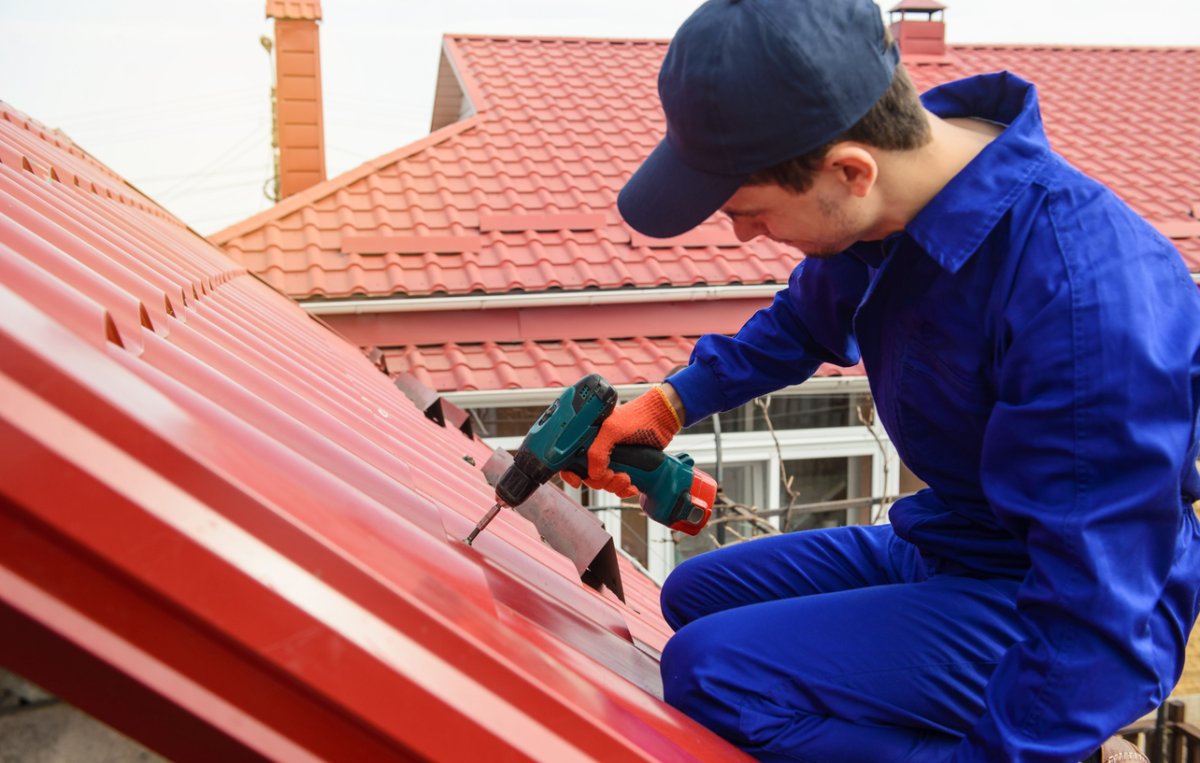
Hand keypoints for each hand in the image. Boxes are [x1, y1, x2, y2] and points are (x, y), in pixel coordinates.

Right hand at [561, 386, 681, 496]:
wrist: (662, 419)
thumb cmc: (637, 416)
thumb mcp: (612, 430)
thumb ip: (597, 451)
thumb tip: (592, 474)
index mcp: (589, 437)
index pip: (570, 459)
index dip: (570, 472)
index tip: (577, 481)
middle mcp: (599, 449)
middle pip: (588, 476)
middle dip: (600, 481)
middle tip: (613, 475)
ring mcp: (613, 459)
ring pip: (604, 483)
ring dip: (614, 485)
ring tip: (626, 478)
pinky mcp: (627, 467)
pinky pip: (619, 486)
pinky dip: (624, 489)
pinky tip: (632, 485)